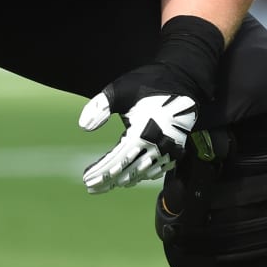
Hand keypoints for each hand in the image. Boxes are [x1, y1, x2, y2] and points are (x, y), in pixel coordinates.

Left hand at [77, 16, 223, 193]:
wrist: (183, 80)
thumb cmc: (148, 83)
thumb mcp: (119, 89)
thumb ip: (100, 106)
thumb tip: (83, 126)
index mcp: (142, 132)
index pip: (117, 160)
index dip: (101, 172)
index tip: (87, 179)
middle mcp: (158, 145)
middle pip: (128, 171)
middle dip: (108, 181)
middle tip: (91, 187)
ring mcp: (169, 149)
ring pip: (143, 173)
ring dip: (124, 180)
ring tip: (108, 184)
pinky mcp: (177, 150)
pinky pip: (158, 169)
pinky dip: (143, 175)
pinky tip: (132, 177)